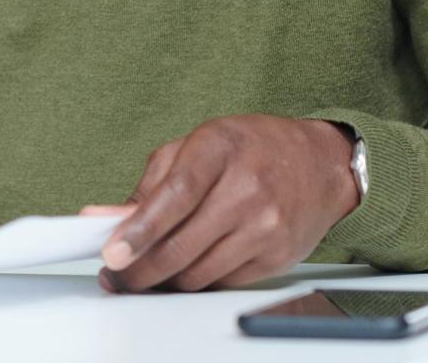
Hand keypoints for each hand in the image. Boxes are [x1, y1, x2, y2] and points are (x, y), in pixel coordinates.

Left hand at [83, 115, 358, 292]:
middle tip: (117, 276)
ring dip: (165, 280)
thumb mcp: (196, 144)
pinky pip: (222, 282)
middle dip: (140, 270)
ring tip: (145, 274)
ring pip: (199, 273)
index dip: (140, 228)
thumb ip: (150, 183)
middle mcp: (248, 188)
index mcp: (220, 147)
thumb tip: (107, 220)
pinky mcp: (277, 256)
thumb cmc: (250, 148)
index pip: (176, 194)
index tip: (114, 253)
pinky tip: (185, 270)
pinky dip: (197, 281)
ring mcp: (266, 225)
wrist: (320, 164)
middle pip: (182, 244)